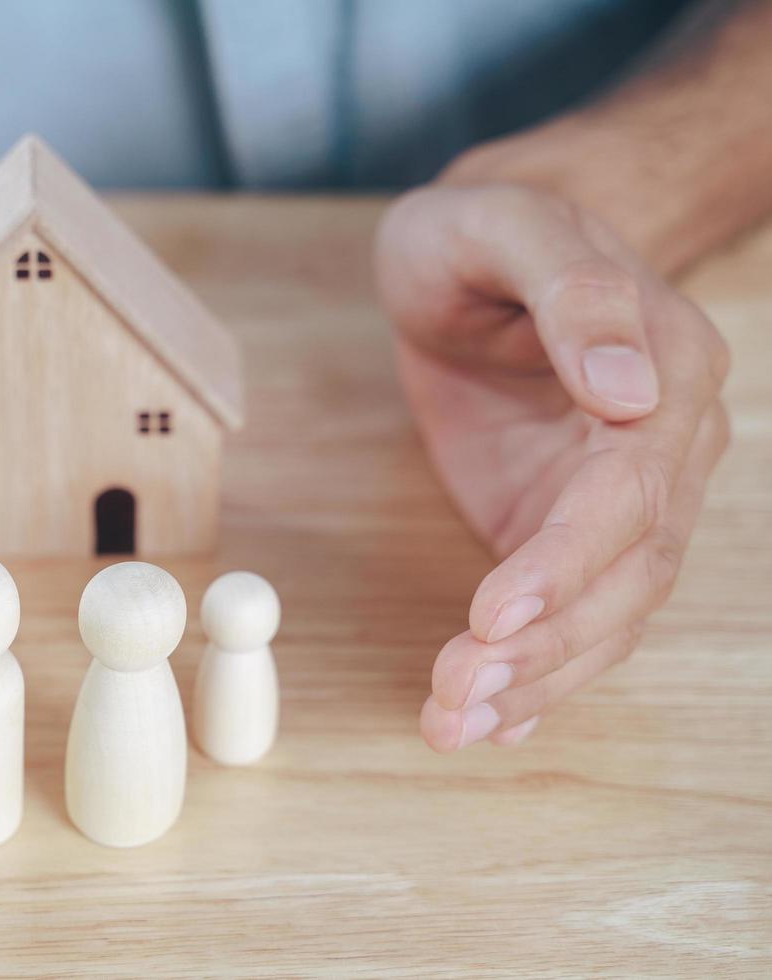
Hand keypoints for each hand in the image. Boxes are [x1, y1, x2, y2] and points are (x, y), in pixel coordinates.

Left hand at [374, 184, 729, 750]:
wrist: (476, 255)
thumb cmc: (483, 230)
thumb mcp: (504, 226)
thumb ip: (573, 293)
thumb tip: (632, 391)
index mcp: (664, 369)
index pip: (630, 488)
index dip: (567, 558)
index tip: (496, 611)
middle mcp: (661, 446)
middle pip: (623, 571)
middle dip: (544, 643)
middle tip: (457, 695)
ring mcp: (619, 496)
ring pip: (605, 610)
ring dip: (536, 679)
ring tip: (454, 723)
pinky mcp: (566, 526)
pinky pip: (573, 612)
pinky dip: (538, 674)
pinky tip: (492, 723)